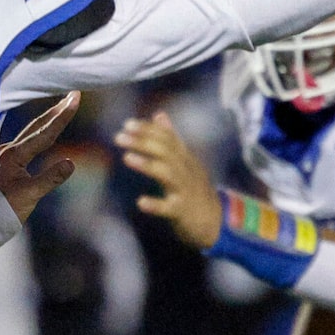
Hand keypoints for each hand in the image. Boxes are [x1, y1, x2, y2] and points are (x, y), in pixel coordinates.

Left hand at [0, 91, 81, 220]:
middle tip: (72, 95)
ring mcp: (1, 156)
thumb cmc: (0, 212)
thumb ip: (49, 179)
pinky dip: (35, 133)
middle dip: (55, 111)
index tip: (75, 98)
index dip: (61, 115)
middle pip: (35, 126)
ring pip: (28, 133)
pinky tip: (37, 133)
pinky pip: (22, 142)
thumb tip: (70, 163)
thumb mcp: (28, 197)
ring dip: (45, 120)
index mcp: (13, 155)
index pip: (43, 132)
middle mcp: (5, 151)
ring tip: (59, 107)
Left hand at [117, 113, 219, 248]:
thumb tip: (159, 114)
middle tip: (119, 137)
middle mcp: (186, 170)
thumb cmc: (194, 189)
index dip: (148, 130)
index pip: (167, 138)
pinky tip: (141, 202)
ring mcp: (185, 190)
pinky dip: (155, 205)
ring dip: (147, 164)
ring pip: (167, 174)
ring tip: (126, 157)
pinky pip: (168, 208)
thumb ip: (170, 139)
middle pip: (165, 151)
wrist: (215, 221)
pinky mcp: (182, 211)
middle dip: (142, 142)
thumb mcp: (184, 161)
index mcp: (184, 158)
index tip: (127, 124)